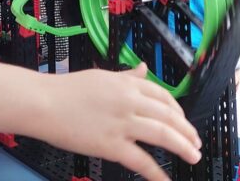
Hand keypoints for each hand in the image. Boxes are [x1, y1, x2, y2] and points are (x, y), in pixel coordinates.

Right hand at [39, 63, 201, 179]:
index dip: (178, 111)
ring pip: (163, 135)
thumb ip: (126, 76)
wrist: (43, 102)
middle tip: (196, 143)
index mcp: (126, 83)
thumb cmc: (67, 90)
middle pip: (169, 116)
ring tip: (193, 156)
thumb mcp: (101, 76)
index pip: (163, 96)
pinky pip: (141, 160)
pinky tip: (166, 180)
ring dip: (183, 147)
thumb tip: (144, 70)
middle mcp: (129, 101)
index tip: (184, 122)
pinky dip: (157, 173)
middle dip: (187, 131)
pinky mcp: (111, 145)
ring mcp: (121, 123)